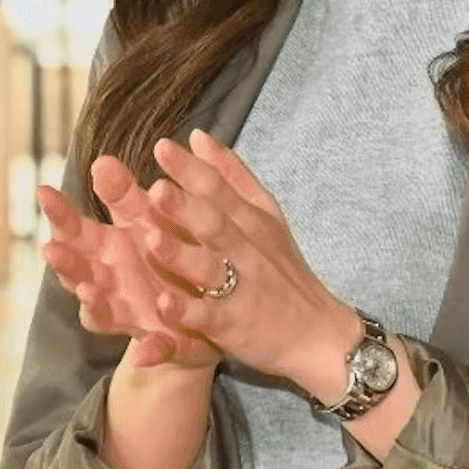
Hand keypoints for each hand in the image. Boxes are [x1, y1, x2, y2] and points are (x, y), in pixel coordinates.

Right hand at [38, 155, 221, 370]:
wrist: (204, 299)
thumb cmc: (165, 248)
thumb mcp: (147, 217)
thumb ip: (123, 194)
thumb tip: (101, 160)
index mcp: (106, 250)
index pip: (74, 231)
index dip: (59, 215)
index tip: (44, 191)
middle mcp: (109, 284)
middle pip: (78, 274)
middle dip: (65, 264)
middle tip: (51, 249)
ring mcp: (131, 314)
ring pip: (104, 314)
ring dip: (94, 307)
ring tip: (89, 294)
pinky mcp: (162, 342)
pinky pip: (154, 350)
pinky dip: (149, 352)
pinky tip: (143, 353)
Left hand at [123, 129, 360, 400]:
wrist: (318, 332)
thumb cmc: (283, 269)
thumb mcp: (266, 216)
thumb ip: (231, 175)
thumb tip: (198, 136)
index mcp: (250, 220)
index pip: (219, 189)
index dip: (191, 169)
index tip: (161, 147)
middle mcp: (246, 250)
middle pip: (214, 224)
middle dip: (185, 207)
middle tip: (155, 189)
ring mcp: (241, 289)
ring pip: (209, 269)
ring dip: (181, 256)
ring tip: (151, 241)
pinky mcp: (235, 325)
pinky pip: (209, 317)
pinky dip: (187, 312)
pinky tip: (163, 304)